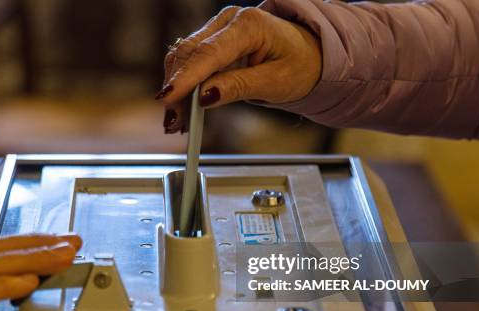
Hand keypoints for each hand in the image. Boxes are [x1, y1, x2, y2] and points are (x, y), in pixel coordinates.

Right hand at [156, 6, 321, 132]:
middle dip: (176, 89)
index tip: (168, 100)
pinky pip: (189, 61)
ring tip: (176, 121)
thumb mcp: (275, 82)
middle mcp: (229, 20)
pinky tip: (182, 107)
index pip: (208, 54)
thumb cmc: (300, 65)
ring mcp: (218, 28)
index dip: (185, 79)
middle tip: (172, 122)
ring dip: (176, 89)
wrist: (309, 54)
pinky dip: (182, 84)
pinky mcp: (212, 40)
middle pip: (189, 54)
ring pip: (183, 57)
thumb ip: (238, 87)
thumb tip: (205, 97)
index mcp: (249, 25)